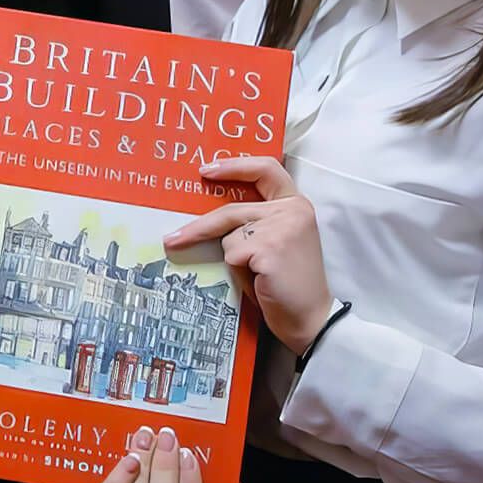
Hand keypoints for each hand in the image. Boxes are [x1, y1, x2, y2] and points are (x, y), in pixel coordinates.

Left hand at [173, 155, 332, 350]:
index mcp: (296, 204)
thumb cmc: (287, 282)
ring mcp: (281, 227)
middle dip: (199, 227)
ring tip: (259, 275)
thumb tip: (206, 214)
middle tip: (173, 238)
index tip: (206, 170)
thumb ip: (255, 221)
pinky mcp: (268, 247)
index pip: (266, 169)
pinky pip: (232, 254)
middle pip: (231, 211)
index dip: (234, 166)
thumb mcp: (275, 241)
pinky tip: (261, 280)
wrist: (310, 317)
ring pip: (229, 236)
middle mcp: (292, 210)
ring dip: (235, 259)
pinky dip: (239, 271)